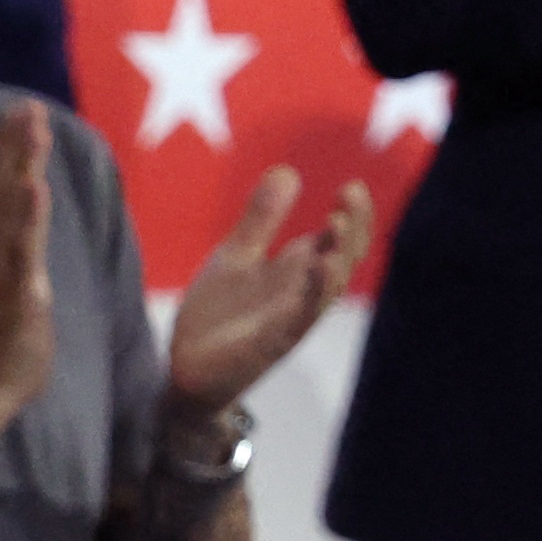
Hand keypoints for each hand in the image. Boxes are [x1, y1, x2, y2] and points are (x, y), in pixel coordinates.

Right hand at [0, 102, 59, 424]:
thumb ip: (0, 249)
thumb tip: (10, 219)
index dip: (2, 148)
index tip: (18, 113)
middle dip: (12, 142)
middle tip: (27, 105)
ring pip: (7, 205)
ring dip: (21, 162)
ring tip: (33, 127)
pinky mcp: (16, 290)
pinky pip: (22, 246)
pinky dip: (28, 214)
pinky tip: (35, 184)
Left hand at [165, 166, 368, 419]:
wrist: (188, 370)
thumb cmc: (219, 314)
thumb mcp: (236, 255)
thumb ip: (260, 218)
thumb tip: (288, 170)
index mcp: (296, 272)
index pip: (338, 241)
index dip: (352, 215)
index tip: (353, 186)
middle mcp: (301, 296)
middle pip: (343, 260)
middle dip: (352, 228)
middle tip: (351, 194)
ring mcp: (289, 321)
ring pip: (326, 289)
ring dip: (336, 257)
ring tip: (338, 224)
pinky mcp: (270, 344)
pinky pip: (298, 318)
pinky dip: (310, 293)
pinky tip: (317, 267)